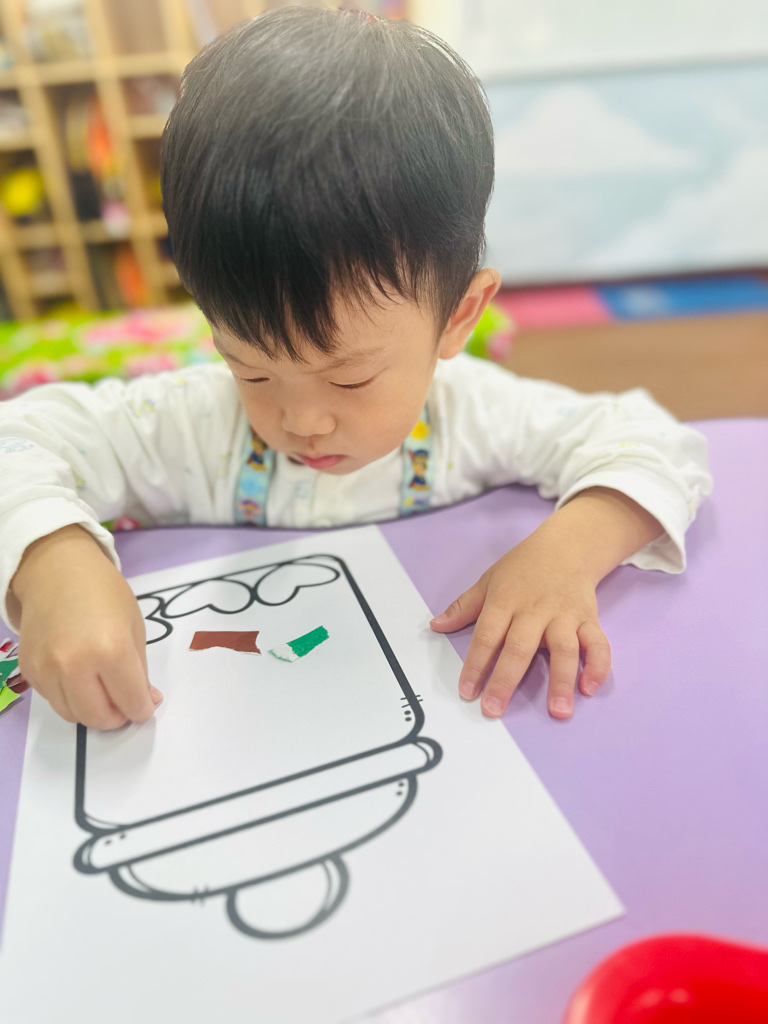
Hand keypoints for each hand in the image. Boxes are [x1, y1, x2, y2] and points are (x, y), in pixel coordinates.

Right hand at [12, 525, 161, 729]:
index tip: (146, 705)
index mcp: (110, 650)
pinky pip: (54, 700)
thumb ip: (139, 670)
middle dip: (118, 717)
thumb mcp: (134, 627)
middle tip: (125, 703)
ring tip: (104, 690)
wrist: (57, 570)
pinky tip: (80, 675)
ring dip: (93, 711)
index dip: (143, 709)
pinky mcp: (29, 670)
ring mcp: (47, 669)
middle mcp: (75, 665)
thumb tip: (145, 701)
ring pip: (74, 715)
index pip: (130, 702)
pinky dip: (71, 698)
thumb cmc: (104, 592)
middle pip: (99, 718)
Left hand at [430, 529, 610, 719]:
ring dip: (561, 681)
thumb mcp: (489, 580)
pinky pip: (598, 644)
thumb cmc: (524, 566)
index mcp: (506, 602)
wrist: (567, 545)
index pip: (486, 636)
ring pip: (564, 650)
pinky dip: (597, 665)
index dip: (475, 664)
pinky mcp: (589, 619)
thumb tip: (436, 625)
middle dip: (506, 681)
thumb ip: (464, 606)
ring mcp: (564, 616)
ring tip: (558, 711)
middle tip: (495, 709)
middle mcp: (535, 611)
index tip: (467, 691)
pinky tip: (589, 688)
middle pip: (519, 648)